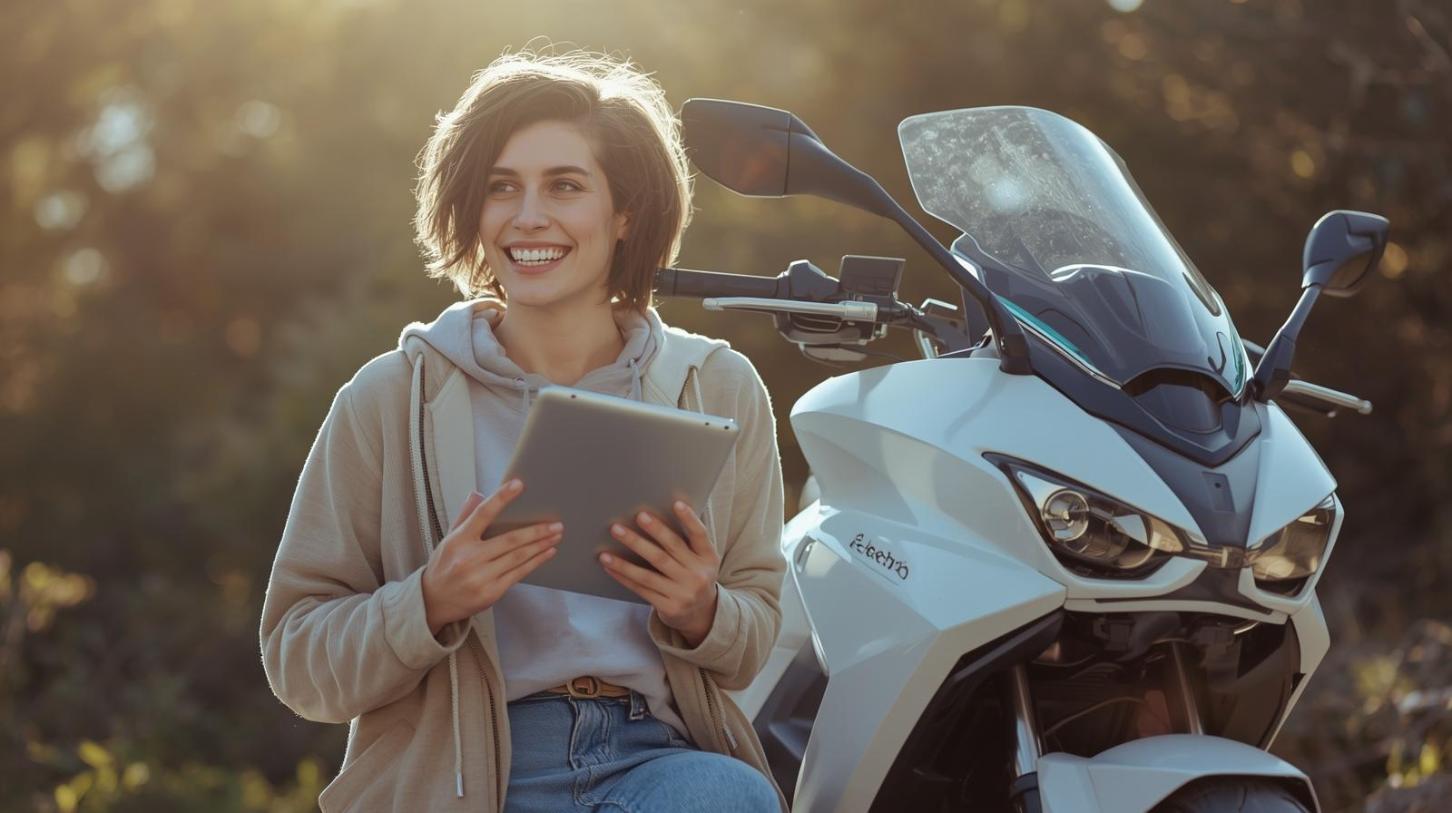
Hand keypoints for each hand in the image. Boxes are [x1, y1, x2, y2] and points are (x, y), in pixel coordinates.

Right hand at [420, 479, 562, 635]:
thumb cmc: (444, 565)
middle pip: (509, 540)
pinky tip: (547, 553)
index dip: (501, 498)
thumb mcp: (449, 538)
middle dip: (536, 531)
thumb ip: (465, 516)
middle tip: (556, 523)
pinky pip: (518, 574)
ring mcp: (480, 577)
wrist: (433, 601)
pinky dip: (535, 562)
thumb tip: (478, 494)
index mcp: (459, 540)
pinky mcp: (491, 593)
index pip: (482, 514)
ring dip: (540, 545)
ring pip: (518, 557)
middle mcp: (469, 558)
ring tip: (556, 535)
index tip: (518, 484)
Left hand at [600, 501, 719, 646]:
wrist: (701, 615)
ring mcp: (684, 593)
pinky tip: (609, 565)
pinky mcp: (669, 608)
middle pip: (670, 550)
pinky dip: (623, 575)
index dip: (689, 519)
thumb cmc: (694, 577)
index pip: (699, 535)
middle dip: (652, 531)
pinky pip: (641, 588)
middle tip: (636, 516)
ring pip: (649, 572)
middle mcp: (698, 576)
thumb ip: (687, 541)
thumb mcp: (702, 560)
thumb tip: (657, 517)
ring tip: (612, 541)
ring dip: (626, 557)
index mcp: (708, 558)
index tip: (676, 503)